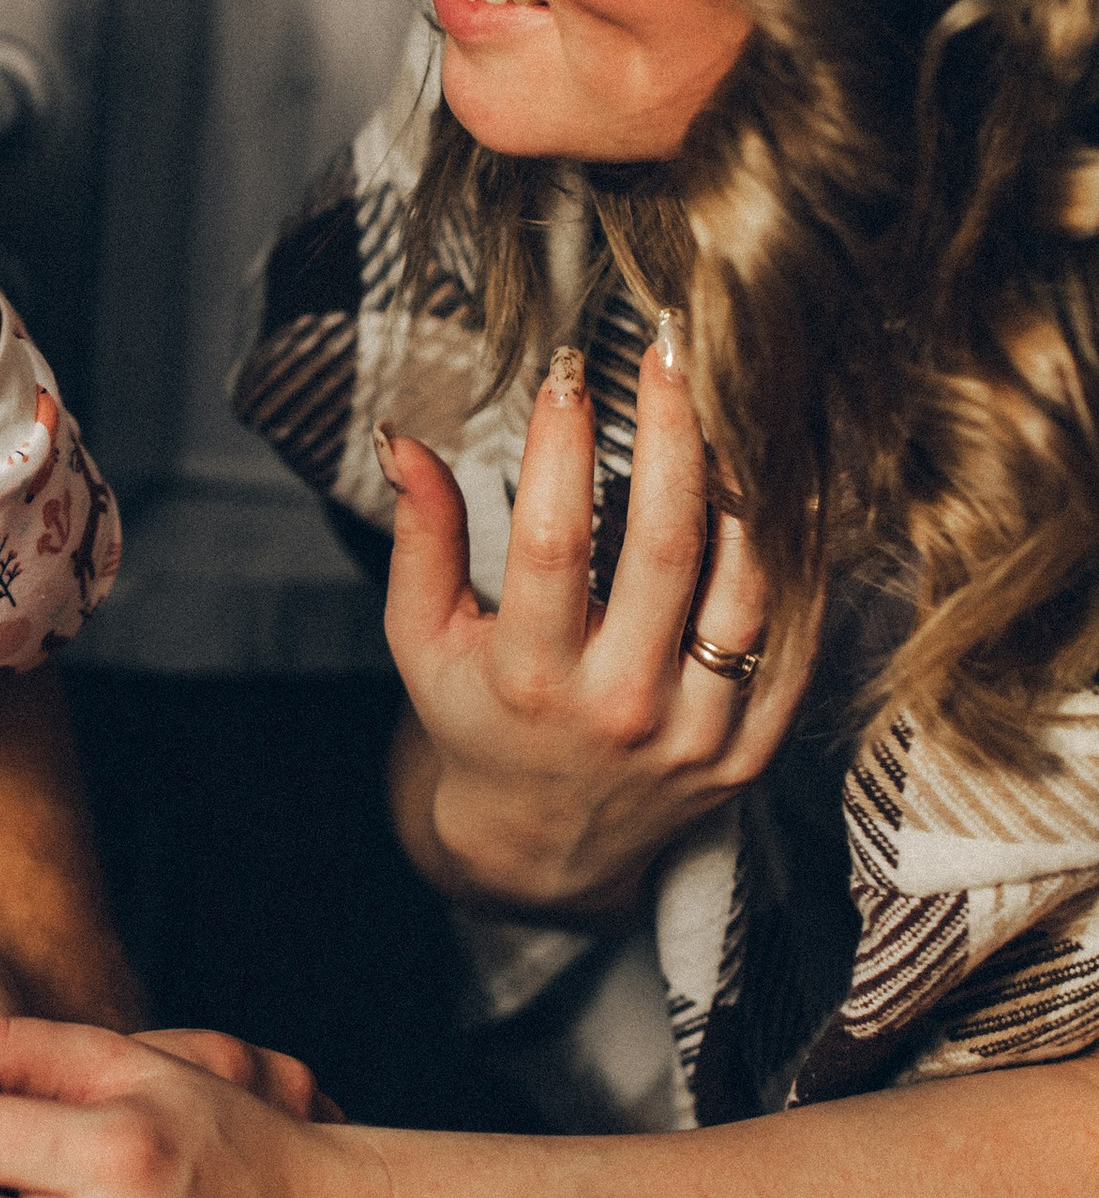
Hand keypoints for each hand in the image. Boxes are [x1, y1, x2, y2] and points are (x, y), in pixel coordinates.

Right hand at [378, 329, 811, 910]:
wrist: (544, 846)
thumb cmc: (478, 719)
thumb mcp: (422, 639)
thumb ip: (420, 539)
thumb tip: (403, 437)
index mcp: (531, 678)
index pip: (552, 540)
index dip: (561, 445)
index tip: (567, 368)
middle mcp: (620, 708)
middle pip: (666, 546)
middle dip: (671, 431)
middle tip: (670, 350)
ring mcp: (696, 733)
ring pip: (745, 586)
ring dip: (743, 484)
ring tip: (734, 404)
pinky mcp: (750, 748)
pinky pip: (791, 641)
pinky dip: (794, 563)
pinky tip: (782, 491)